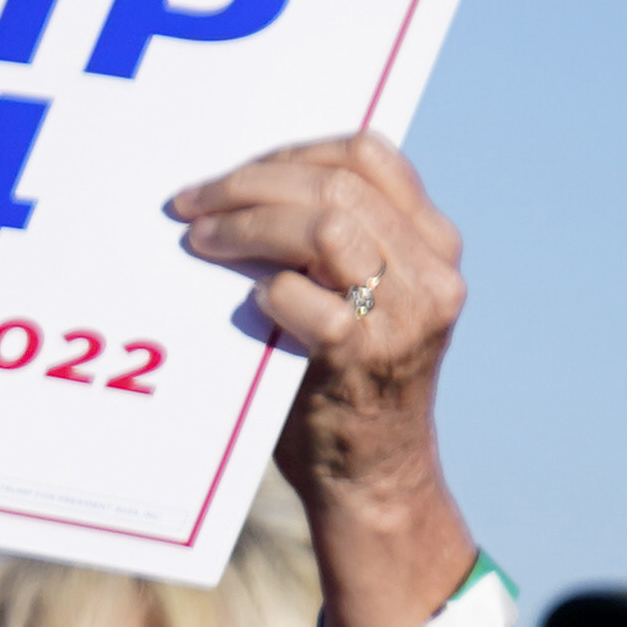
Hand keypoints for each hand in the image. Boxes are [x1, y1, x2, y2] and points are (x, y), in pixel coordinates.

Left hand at [168, 134, 464, 516]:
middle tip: (193, 203)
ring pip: (326, 227)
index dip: (291, 149)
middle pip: (337, 183)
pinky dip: (267, 289)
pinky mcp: (364, 359)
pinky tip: (244, 301)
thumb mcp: (363, 296)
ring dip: (247, 225)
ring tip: (200, 240)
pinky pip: (306, 299)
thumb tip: (245, 183)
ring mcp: (405, 316)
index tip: (233, 171)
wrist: (371, 476)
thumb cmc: (344, 379)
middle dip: (250, 183)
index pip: (369, 153)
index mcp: (433, 242)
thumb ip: (336, 241)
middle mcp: (432, 273)